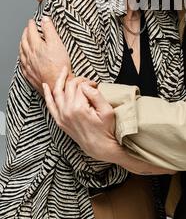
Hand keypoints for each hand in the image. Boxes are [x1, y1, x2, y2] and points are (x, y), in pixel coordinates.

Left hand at [19, 16, 71, 93]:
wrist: (56, 84)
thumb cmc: (58, 65)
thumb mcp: (57, 43)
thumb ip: (50, 30)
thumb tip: (44, 19)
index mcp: (36, 46)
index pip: (31, 32)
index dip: (31, 25)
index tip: (32, 21)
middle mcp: (30, 55)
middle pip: (25, 41)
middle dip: (26, 33)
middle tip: (27, 29)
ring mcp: (29, 65)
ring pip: (22, 52)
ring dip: (22, 44)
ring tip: (23, 40)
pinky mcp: (30, 74)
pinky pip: (22, 63)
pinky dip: (22, 57)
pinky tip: (23, 58)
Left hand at [44, 68, 175, 174]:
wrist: (99, 147)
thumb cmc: (106, 129)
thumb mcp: (107, 111)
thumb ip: (96, 95)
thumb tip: (86, 85)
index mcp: (79, 107)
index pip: (80, 86)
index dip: (88, 82)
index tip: (95, 84)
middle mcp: (67, 111)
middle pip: (69, 86)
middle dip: (78, 80)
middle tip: (87, 82)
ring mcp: (61, 116)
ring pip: (57, 92)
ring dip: (60, 80)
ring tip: (64, 71)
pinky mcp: (59, 121)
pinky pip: (50, 105)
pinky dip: (47, 94)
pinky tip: (45, 85)